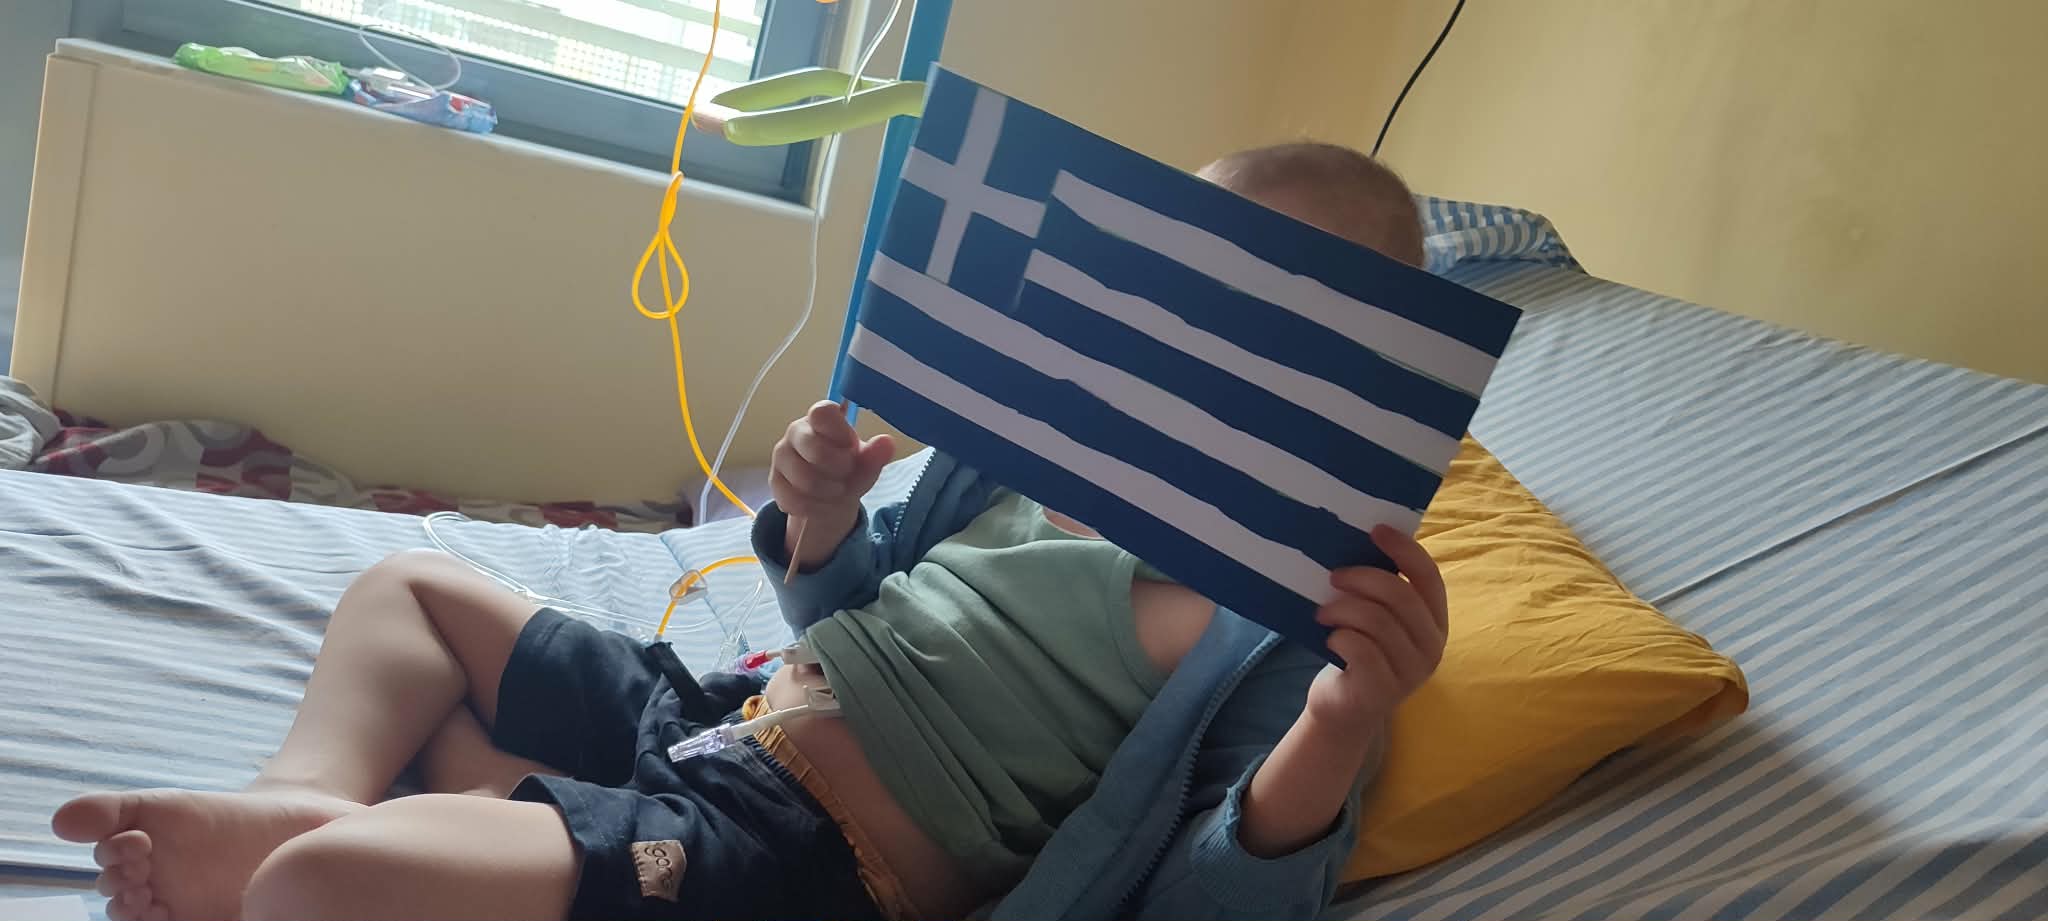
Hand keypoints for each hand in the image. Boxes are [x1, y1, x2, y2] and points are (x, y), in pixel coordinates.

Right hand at [771, 400, 895, 521]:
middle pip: (813, 447)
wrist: (830, 497)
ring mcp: (782, 456)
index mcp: (821, 418)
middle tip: (846, 473)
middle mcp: (797, 432)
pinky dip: (812, 507)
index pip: (822, 412)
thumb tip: (887, 442)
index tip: (849, 446)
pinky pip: (792, 498)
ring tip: (836, 490)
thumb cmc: (848, 470)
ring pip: (803, 477)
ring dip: (827, 491)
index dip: (839, 433)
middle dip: (838, 468)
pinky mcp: (774, 481)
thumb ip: (875, 455)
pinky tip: (819, 502)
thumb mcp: (866, 464)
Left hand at [1306, 525, 1449, 735]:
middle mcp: (1432, 646)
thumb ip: (1378, 590)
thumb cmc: (1359, 652)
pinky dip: (1339, 636)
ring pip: (1377, 620)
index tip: (1375, 530)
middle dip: (1362, 578)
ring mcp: (1411, 671)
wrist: (1343, 710)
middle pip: (1400, 595)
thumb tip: (1358, 539)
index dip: (1405, 549)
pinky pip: (1361, 648)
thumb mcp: (1375, 619)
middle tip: (1333, 576)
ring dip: (1342, 609)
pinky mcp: (1383, 690)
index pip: (1429, 576)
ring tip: (1322, 612)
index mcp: (1434, 620)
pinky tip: (1331, 639)